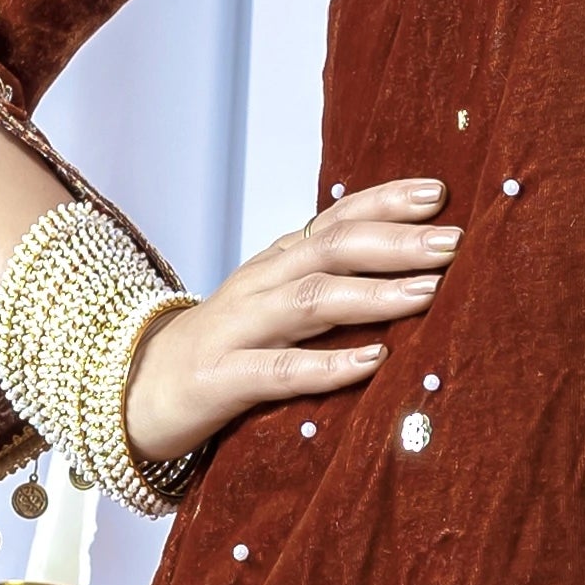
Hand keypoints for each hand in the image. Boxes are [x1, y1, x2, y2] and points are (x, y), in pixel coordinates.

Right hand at [124, 179, 459, 455]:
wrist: (129, 392)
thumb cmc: (225, 351)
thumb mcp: (275, 307)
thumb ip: (328, 285)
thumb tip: (412, 274)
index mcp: (276, 264)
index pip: (334, 219)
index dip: (385, 202)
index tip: (440, 193)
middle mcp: (259, 286)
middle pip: (330, 250)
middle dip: (396, 242)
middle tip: (455, 242)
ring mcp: (237, 330)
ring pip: (309, 301)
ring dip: (373, 295)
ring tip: (428, 292)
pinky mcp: (222, 381)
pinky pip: (279, 371)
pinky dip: (328, 365)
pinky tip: (373, 363)